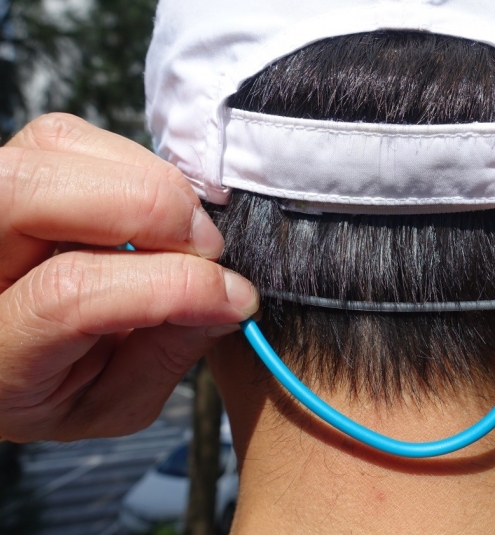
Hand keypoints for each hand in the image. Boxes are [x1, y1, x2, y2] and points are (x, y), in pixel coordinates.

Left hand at [0, 114, 258, 441]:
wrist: (14, 357)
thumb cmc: (56, 388)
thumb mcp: (110, 402)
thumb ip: (167, 355)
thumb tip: (228, 296)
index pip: (67, 293)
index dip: (169, 285)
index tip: (233, 297)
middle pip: (28, 190)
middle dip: (148, 207)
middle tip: (208, 248)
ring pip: (53, 144)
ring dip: (147, 180)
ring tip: (184, 232)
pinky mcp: (10, 172)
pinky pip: (70, 135)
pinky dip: (133, 163)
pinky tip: (154, 210)